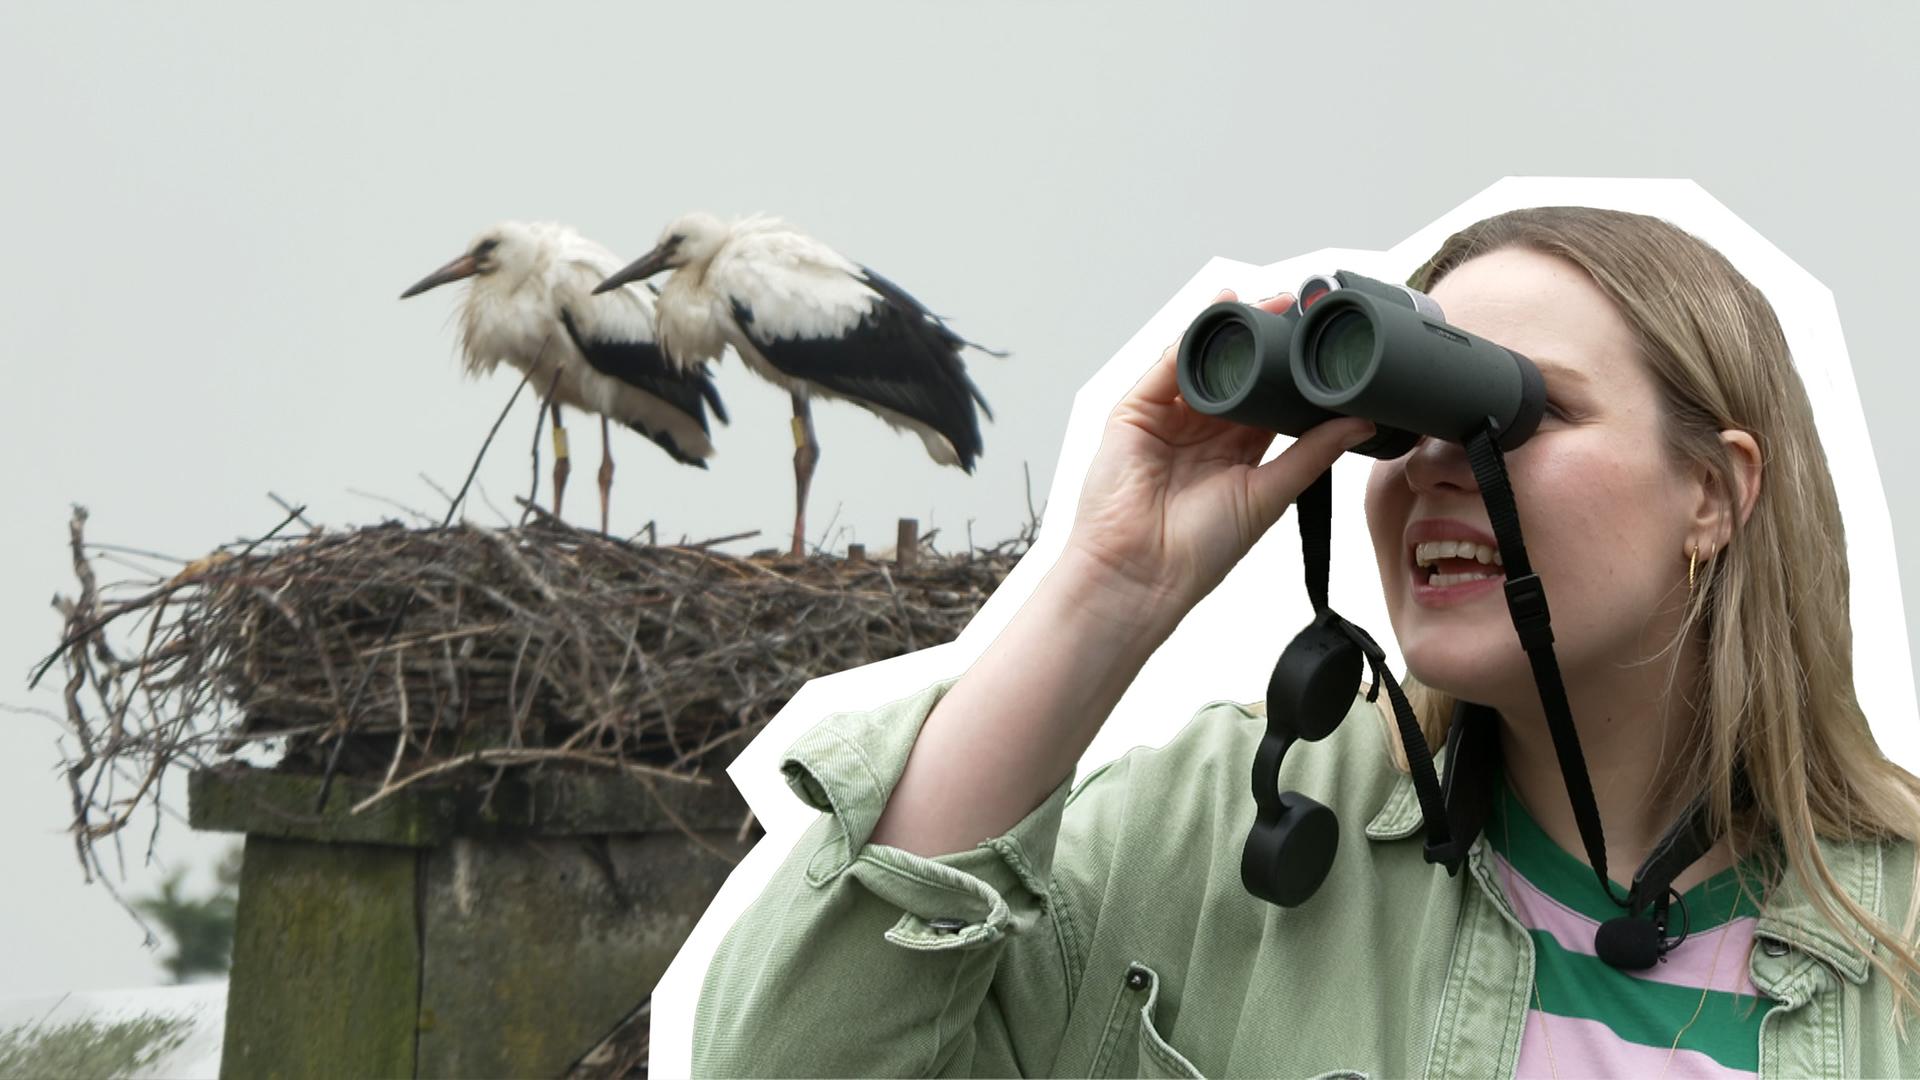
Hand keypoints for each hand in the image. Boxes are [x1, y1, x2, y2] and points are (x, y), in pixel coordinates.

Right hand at [1062, 289, 1374, 631]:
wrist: (1142, 573)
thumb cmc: (1198, 551)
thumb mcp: (1268, 493)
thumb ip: (1312, 453)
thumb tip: (1361, 422)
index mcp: (1235, 450)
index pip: (1267, 395)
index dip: (1291, 368)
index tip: (1320, 341)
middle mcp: (1200, 430)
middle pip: (1234, 370)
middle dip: (1262, 338)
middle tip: (1296, 306)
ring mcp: (1165, 418)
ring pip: (1201, 361)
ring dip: (1229, 332)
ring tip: (1263, 303)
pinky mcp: (1134, 413)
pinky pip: (1164, 367)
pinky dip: (1189, 339)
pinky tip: (1214, 317)